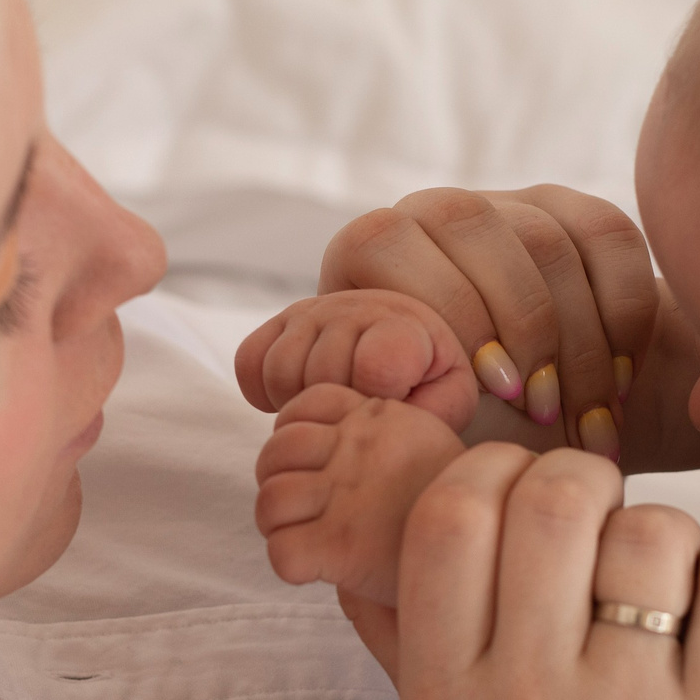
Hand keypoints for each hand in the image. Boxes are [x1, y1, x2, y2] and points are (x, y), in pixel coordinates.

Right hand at [234, 289, 477, 434]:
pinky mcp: (276, 319)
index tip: (395, 397)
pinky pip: (249, 364)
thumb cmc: (428, 380)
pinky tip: (305, 394)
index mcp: (408, 308)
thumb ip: (440, 403)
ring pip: (281, 371)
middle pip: (323, 372)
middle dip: (342, 404)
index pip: (376, 360)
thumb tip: (402, 399)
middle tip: (365, 405)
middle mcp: (356, 293)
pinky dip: (268, 394)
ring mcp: (313, 305)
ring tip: (338, 400)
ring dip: (304, 402)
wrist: (399, 352)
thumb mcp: (450, 395)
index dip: (381, 393)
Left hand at [253, 385, 466, 608]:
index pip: (300, 404)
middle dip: (276, 480)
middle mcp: (359, 446)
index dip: (291, 435)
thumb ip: (382, 436)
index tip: (310, 466)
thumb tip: (333, 437)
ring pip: (269, 500)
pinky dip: (290, 564)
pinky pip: (281, 551)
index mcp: (378, 415)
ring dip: (277, 525)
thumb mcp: (428, 441)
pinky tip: (318, 570)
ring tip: (307, 539)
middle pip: (276, 451)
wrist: (498, 548)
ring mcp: (347, 494)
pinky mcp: (340, 545)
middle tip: (301, 510)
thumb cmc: (462, 505)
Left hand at [319, 186, 659, 455]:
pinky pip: (609, 238)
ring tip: (585, 422)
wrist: (540, 426)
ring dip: (576, 341)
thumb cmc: (447, 434)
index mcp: (367, 255)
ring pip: (547, 241)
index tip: (487, 396)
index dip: (442, 314)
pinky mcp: (578, 213)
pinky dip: (621, 318)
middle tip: (543, 414)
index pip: (385, 242)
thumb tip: (264, 378)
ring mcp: (509, 207)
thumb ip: (332, 397)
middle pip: (472, 226)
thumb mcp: (385, 426)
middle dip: (518, 327)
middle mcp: (432, 215)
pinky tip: (620, 386)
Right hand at [391, 443, 699, 699]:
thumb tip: (357, 526)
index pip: (450, 514)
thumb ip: (403, 639)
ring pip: (653, 530)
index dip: (495, 471)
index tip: (525, 493)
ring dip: (666, 538)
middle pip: (554, 496)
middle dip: (587, 483)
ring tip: (664, 591)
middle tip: (604, 522)